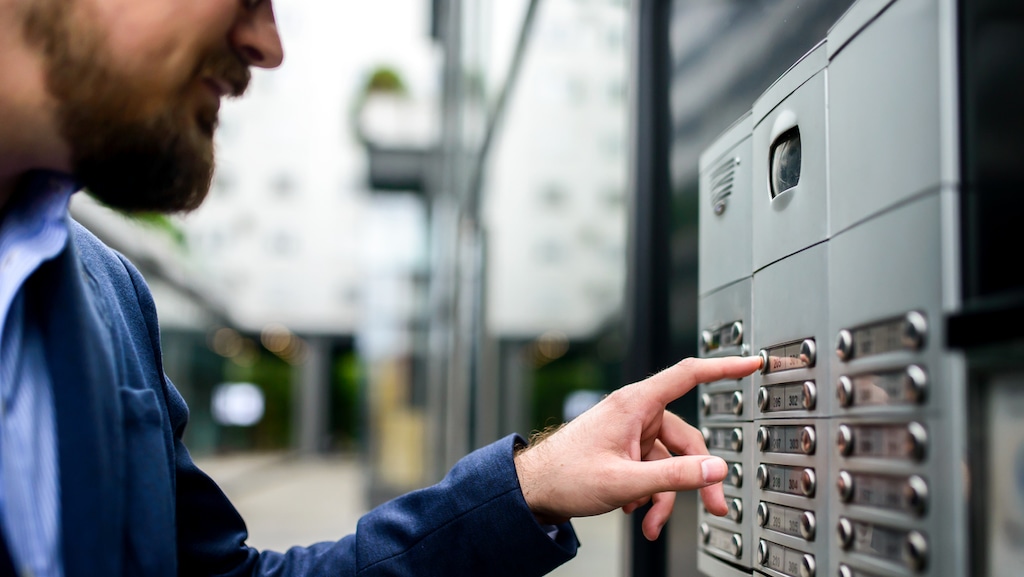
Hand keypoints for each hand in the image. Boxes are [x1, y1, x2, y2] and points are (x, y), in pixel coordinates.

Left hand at [513, 355, 761, 540]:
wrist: (532, 491)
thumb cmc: (564, 475)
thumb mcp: (625, 481)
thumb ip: (674, 476)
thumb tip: (715, 469)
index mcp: (635, 404)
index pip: (687, 375)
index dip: (723, 367)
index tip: (750, 363)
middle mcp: (635, 414)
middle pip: (686, 439)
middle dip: (696, 478)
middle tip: (712, 507)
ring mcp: (629, 433)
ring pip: (669, 462)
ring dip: (665, 495)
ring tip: (650, 521)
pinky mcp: (624, 451)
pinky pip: (652, 470)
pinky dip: (649, 493)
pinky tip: (634, 511)